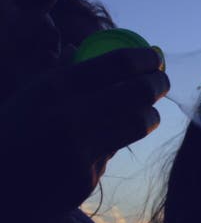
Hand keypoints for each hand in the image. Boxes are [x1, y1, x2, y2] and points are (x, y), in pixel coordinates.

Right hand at [0, 48, 167, 222]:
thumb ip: (61, 72)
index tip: (156, 57)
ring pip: (138, 123)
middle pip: (138, 91)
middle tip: (163, 81)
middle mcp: (68, 116)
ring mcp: (79, 150)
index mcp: (53, 87)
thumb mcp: (30, 94)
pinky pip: (113, 151)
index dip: (145, 58)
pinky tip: (109, 140)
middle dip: (158, 83)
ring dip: (151, 114)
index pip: (117, 63)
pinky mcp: (85, 177)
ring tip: (149, 110)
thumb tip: (83, 44)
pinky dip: (117, 142)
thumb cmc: (13, 131)